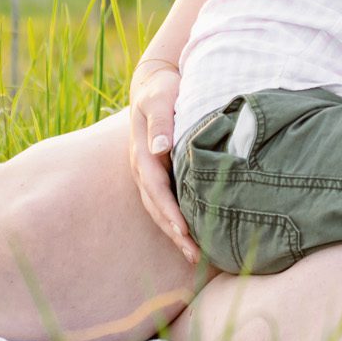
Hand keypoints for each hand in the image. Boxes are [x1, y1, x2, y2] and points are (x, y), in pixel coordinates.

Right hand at [125, 59, 199, 263]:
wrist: (156, 83)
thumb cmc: (161, 90)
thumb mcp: (160, 99)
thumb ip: (161, 121)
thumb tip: (160, 147)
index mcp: (143, 155)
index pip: (156, 190)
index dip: (169, 213)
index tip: (184, 232)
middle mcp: (145, 170)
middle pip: (158, 209)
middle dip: (175, 234)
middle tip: (197, 257)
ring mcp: (153, 175)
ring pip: (163, 211)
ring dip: (178, 234)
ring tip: (198, 257)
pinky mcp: (164, 175)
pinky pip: (170, 203)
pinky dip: (181, 222)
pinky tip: (198, 236)